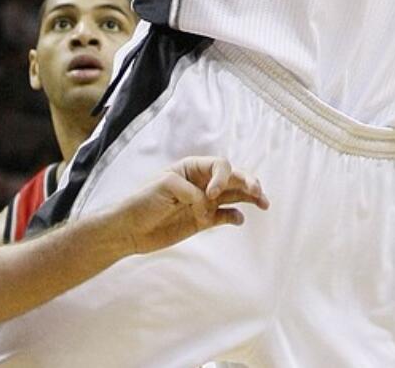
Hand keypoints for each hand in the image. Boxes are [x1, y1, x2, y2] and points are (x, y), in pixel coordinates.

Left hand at [108, 158, 267, 256]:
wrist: (131, 229)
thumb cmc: (144, 201)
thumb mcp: (165, 188)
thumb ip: (191, 193)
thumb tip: (209, 207)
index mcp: (192, 168)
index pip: (219, 165)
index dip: (222, 177)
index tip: (212, 194)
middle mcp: (202, 183)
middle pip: (232, 178)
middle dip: (248, 181)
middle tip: (258, 192)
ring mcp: (204, 202)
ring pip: (233, 196)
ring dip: (249, 197)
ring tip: (264, 203)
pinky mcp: (203, 221)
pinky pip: (225, 216)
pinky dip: (234, 217)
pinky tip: (239, 220)